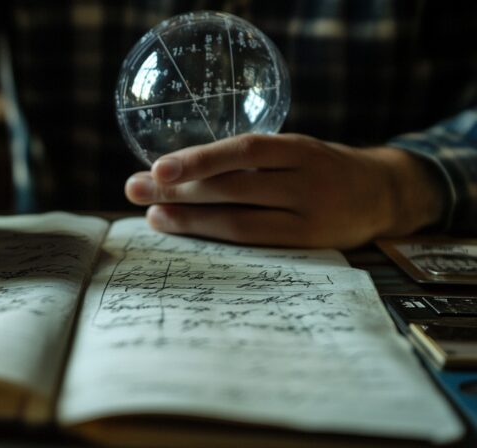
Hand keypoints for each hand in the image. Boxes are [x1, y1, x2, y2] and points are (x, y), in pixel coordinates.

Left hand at [125, 133, 444, 248]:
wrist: (384, 195)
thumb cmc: (322, 169)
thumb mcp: (296, 150)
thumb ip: (252, 159)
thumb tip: (179, 169)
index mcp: (301, 149)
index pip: (245, 151)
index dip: (200, 159)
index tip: (157, 167)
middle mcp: (308, 181)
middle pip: (233, 187)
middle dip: (178, 188)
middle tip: (133, 188)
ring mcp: (309, 218)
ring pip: (239, 221)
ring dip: (189, 218)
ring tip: (151, 214)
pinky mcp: (308, 247)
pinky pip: (254, 245)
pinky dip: (215, 239)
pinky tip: (186, 233)